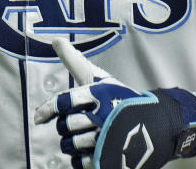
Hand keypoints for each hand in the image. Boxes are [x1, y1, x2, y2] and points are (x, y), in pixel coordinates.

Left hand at [35, 39, 195, 168]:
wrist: (157, 124)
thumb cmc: (122, 98)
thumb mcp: (100, 78)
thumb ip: (75, 61)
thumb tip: (55, 39)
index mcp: (97, 94)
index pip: (64, 101)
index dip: (48, 109)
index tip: (38, 117)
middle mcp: (101, 115)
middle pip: (66, 125)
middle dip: (65, 126)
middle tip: (73, 125)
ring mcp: (106, 138)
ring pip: (71, 145)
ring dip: (70, 144)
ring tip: (79, 138)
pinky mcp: (109, 157)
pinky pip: (80, 163)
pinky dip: (78, 159)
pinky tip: (85, 152)